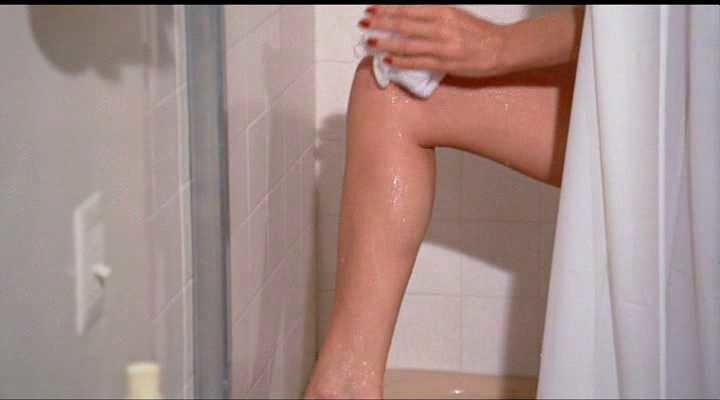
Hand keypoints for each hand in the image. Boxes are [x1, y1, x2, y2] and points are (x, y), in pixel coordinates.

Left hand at [359, 5, 507, 77]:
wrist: (501, 48)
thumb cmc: (477, 33)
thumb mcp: (454, 15)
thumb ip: (432, 15)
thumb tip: (408, 16)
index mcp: (442, 11)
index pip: (407, 9)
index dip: (387, 9)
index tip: (371, 9)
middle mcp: (439, 26)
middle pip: (403, 24)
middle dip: (380, 23)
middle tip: (363, 24)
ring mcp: (441, 46)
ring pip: (406, 43)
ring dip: (385, 43)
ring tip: (369, 42)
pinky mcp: (444, 63)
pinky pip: (417, 62)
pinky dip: (400, 61)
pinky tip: (387, 60)